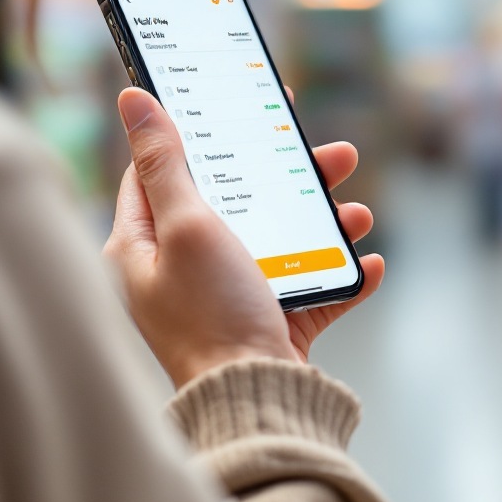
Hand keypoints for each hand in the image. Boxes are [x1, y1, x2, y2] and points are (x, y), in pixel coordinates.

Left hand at [104, 87, 383, 387]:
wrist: (255, 402)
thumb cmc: (211, 315)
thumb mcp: (186, 227)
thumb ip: (165, 164)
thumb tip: (133, 99)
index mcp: (144, 246)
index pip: (162, 172)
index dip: (198, 134)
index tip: (235, 105)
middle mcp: (182, 269)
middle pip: (238, 200)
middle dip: (288, 175)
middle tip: (325, 152)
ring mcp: (229, 296)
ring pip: (281, 239)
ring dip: (325, 222)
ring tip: (357, 210)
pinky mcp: (269, 321)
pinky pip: (311, 287)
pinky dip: (341, 275)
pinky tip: (369, 264)